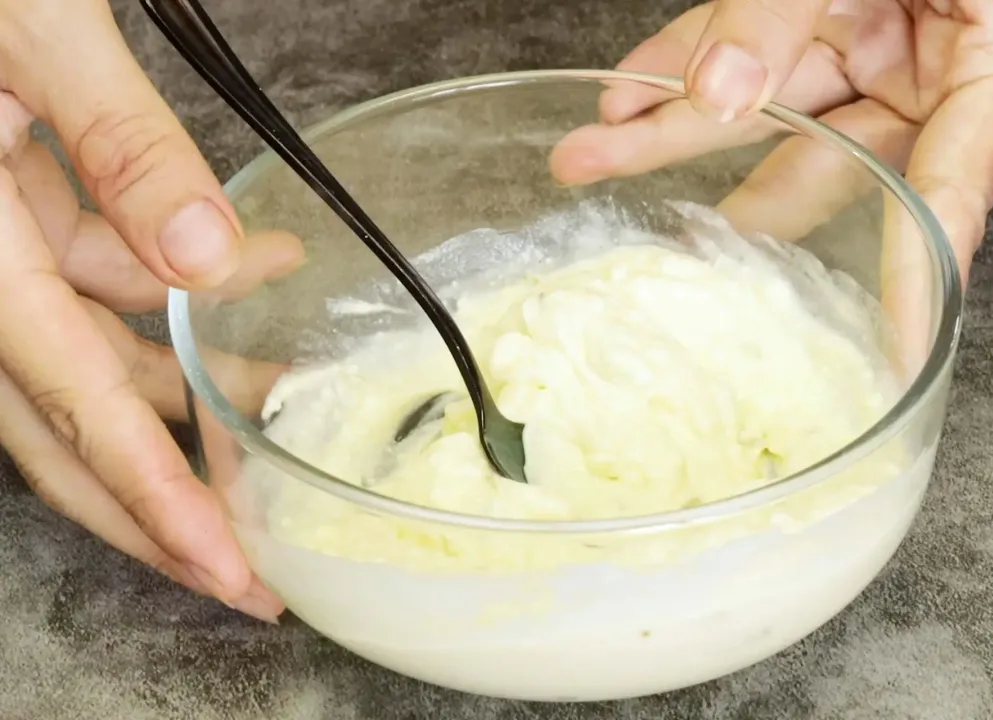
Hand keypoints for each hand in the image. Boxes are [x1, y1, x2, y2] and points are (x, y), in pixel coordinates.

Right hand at [0, 0, 301, 620]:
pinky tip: (255, 268)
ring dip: (194, 383)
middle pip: (68, 429)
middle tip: (248, 568)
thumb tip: (210, 258)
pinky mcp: (13, 219)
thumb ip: (120, 146)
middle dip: (162, 501)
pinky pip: (96, 281)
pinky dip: (173, 289)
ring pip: (93, 357)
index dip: (151, 497)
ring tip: (289, 402)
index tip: (222, 567)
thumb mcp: (31, 38)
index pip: (70, 404)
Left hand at [551, 0, 992, 283]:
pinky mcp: (820, 21)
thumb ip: (790, 11)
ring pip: (765, 110)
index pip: (952, 197)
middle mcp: (932, 74)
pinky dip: (683, 62)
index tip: (896, 351)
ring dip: (671, 126)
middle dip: (725, 195)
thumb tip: (719, 92)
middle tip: (658, 245)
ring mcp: (872, 48)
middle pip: (824, 160)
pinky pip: (745, 50)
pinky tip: (624, 92)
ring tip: (591, 152)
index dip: (916, 278)